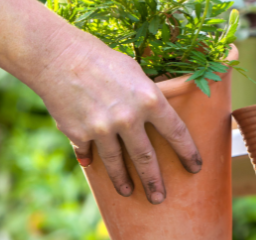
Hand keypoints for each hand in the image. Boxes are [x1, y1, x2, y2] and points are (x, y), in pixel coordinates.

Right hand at [0, 0, 200, 204]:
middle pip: (147, 159)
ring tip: (129, 191)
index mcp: (150, 100)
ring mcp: (103, 129)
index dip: (188, 152)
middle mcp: (129, 118)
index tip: (195, 166)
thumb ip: (147, 97)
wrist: (59, 58)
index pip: (176, 133)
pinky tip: (92, 165)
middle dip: (155, 182)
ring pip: (117, 163)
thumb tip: (158, 116)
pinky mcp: (80, 135)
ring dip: (124, 181)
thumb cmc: (103, 60)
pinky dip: (90, 158)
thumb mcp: (136, 73)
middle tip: (160, 197)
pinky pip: (89, 153)